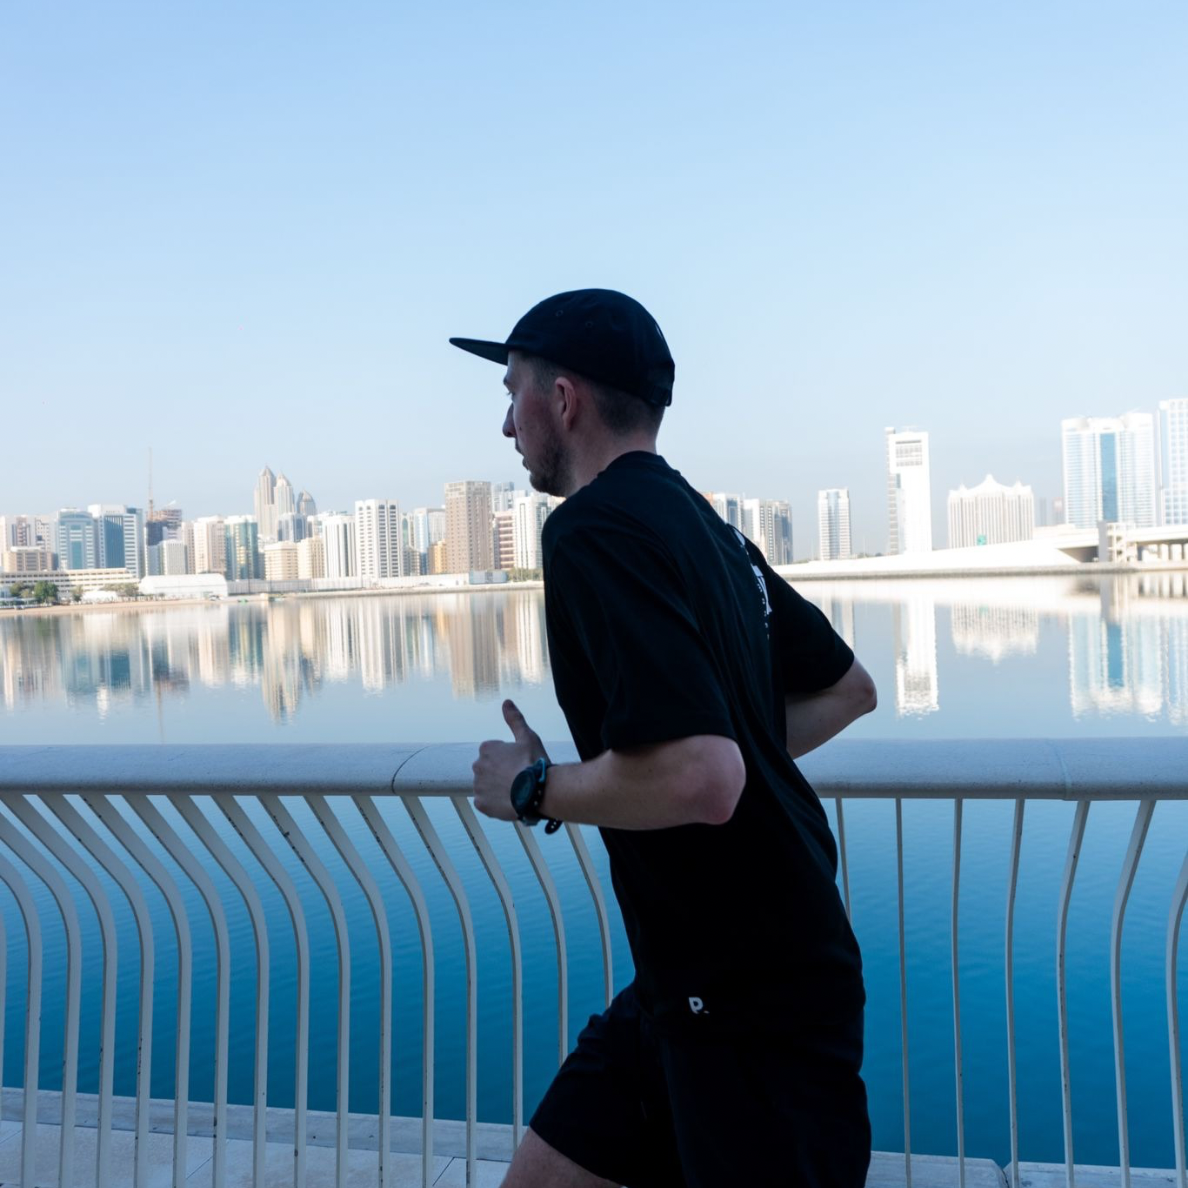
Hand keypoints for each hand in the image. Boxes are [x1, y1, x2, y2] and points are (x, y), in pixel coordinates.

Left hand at [472, 700, 548, 820]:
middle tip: (519, 778)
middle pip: (489, 769)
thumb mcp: (527, 737)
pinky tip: (509, 801)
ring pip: (487, 786)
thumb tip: (506, 702)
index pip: (495, 753)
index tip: (521, 764)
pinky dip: (495, 802)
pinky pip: (486, 802)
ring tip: (516, 791)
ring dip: (497, 788)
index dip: (510, 759)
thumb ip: (514, 719)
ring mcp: (478, 786)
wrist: (538, 792)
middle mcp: (477, 766)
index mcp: (486, 749)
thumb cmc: (534, 763)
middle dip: (500, 773)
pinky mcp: (481, 804)